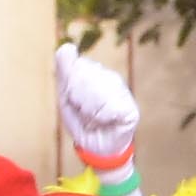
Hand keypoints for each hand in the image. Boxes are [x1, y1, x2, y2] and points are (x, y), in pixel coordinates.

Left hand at [55, 43, 140, 172]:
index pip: (77, 67)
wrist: (95, 149)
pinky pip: (109, 106)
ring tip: (92, 119)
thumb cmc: (81, 122)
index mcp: (95, 72)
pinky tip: (103, 122)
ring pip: (98, 91)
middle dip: (79, 99)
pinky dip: (100, 117)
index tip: (73, 101)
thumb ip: (65, 71)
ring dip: (89, 110)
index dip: (70, 88)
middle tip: (83, 112)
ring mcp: (122, 92)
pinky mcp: (130, 109)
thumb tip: (66, 46)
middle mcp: (110, 78)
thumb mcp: (66, 96)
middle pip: (87, 77)